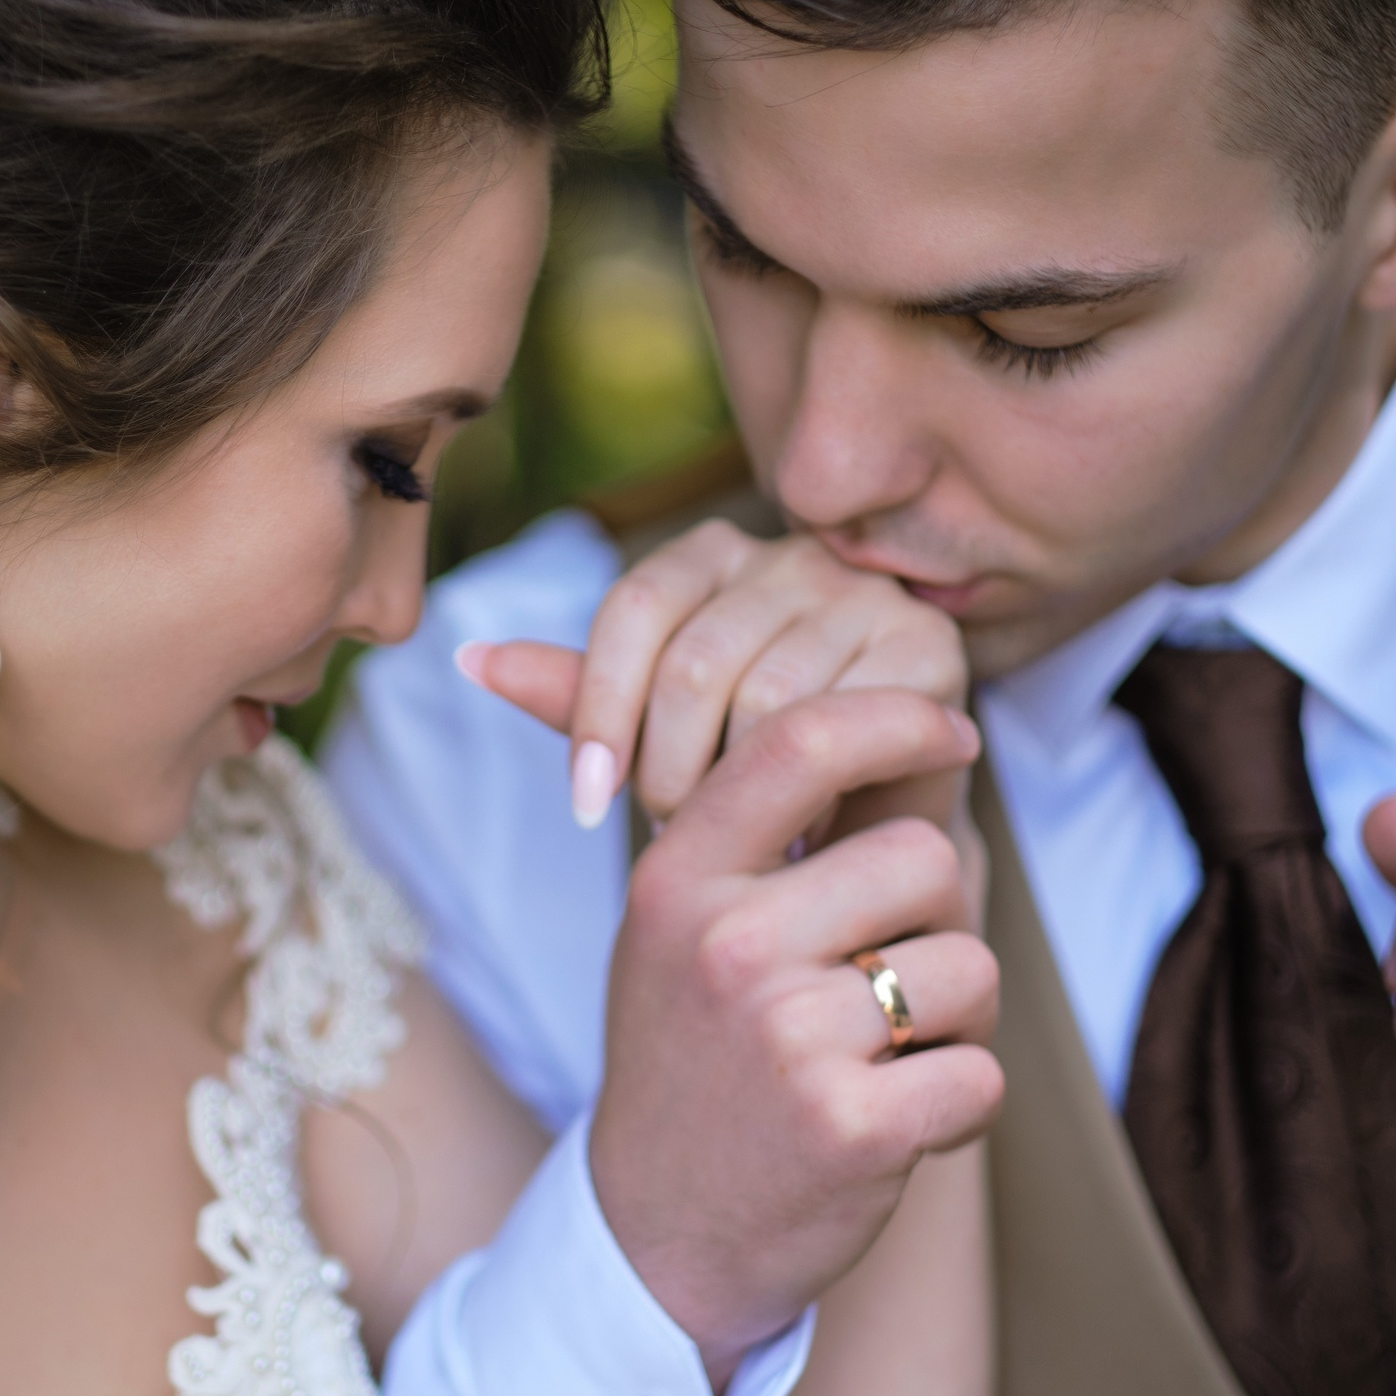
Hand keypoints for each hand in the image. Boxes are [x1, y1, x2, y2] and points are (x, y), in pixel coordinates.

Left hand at [458, 522, 967, 825]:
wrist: (873, 832)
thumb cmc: (751, 776)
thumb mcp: (654, 735)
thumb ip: (576, 696)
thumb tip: (466, 657)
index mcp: (710, 555)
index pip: (631, 609)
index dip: (597, 711)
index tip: (584, 805)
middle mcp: (790, 555)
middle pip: (694, 657)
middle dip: (668, 767)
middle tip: (673, 835)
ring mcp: (864, 592)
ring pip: (764, 695)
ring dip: (738, 787)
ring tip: (741, 840)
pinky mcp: (929, 645)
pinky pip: (845, 719)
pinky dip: (813, 790)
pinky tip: (807, 831)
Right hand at [594, 690, 1004, 1382]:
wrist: (660, 1235)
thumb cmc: (694, 1061)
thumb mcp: (673, 930)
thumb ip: (752, 837)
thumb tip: (879, 723)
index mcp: (678, 882)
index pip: (800, 743)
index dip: (898, 718)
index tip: (952, 732)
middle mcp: (726, 946)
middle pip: (923, 857)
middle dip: (937, 919)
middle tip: (886, 984)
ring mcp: (786, 1037)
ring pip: (968, 967)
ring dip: (956, 1023)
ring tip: (882, 1064)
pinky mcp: (850, 1127)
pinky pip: (982, 1073)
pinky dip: (961, 1106)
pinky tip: (895, 1127)